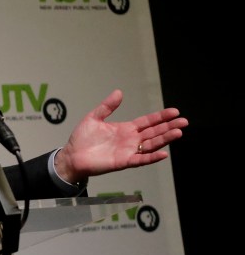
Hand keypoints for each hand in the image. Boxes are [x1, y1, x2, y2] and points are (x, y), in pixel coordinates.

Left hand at [54, 89, 188, 183]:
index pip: (148, 122)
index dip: (160, 117)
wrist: (72, 155)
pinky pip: (140, 160)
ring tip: (178, 132)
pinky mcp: (123, 162)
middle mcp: (130, 140)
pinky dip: (152, 157)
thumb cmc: (81, 139)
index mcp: (125, 129)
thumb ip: (107, 106)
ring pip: (151, 145)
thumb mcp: (94, 118)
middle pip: (154, 132)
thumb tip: (119, 92)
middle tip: (184, 121)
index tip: (174, 111)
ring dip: (165, 139)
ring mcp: (128, 151)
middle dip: (169, 126)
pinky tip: (163, 153)